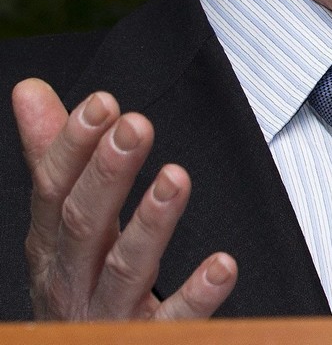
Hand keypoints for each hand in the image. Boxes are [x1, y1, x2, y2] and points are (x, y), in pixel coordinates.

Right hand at [12, 78, 235, 319]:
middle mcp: (72, 281)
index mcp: (52, 246)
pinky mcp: (146, 341)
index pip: (53, 190)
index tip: (102, 103)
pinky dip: (195, 295)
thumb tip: (31, 91)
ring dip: (150, 224)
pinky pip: (172, 322)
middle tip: (135, 126)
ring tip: (176, 178)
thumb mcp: (60, 226)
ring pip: (124, 270)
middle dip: (107, 174)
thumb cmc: (77, 289)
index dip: (73, 147)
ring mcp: (107, 317)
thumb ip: (55, 159)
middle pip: (84, 225)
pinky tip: (222, 266)